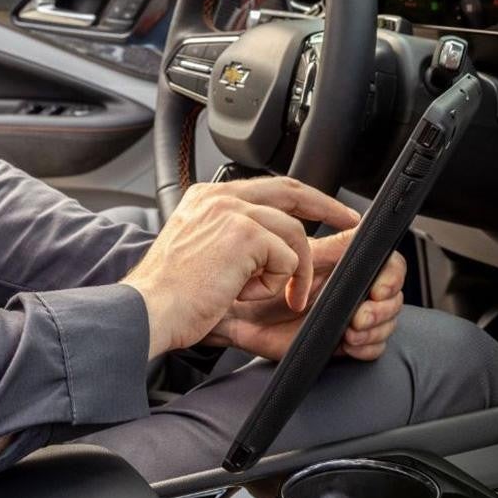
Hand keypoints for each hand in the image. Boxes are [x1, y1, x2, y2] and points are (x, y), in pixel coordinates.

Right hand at [121, 177, 361, 358]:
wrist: (148, 310)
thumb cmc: (169, 294)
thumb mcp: (199, 251)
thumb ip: (229, 236)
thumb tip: (272, 243)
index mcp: (207, 198)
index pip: (267, 187)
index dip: (302, 198)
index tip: (325, 209)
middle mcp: (219, 197)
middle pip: (290, 190)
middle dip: (327, 206)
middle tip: (349, 223)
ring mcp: (232, 211)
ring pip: (293, 232)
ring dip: (293, 270)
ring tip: (269, 294)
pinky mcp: (245, 233)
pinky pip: (287, 258)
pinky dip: (274, 283)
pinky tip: (243, 292)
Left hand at [206, 224, 407, 362]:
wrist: (236, 314)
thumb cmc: (259, 279)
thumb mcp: (299, 260)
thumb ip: (334, 248)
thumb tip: (361, 229)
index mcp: (345, 263)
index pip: (388, 264)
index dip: (391, 276)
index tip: (377, 288)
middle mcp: (351, 287)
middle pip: (393, 295)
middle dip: (382, 308)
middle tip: (360, 317)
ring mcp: (348, 314)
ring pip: (386, 321)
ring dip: (374, 328)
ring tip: (350, 330)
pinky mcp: (340, 340)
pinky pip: (372, 347)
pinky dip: (367, 346)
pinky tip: (349, 342)